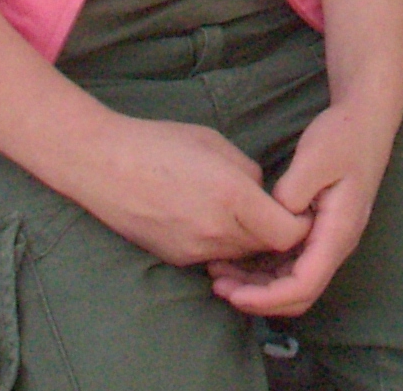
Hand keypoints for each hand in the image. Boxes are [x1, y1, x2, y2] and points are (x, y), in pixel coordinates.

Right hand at [66, 115, 311, 269]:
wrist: (103, 164)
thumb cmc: (160, 142)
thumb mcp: (216, 143)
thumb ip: (248, 173)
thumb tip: (263, 194)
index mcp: (233, 196)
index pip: (289, 234)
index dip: (300, 223)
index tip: (297, 207)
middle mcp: (217, 231)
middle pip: (268, 249)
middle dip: (276, 232)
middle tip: (275, 210)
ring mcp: (195, 251)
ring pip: (241, 257)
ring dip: (249, 240)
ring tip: (241, 213)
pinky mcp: (176, 259)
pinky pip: (214, 258)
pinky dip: (222, 245)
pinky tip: (210, 220)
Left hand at [208, 92, 402, 317]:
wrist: (366, 120)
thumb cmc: (343, 136)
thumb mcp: (315, 158)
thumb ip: (293, 192)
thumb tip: (274, 218)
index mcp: (338, 233)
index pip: (303, 285)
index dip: (268, 298)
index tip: (234, 294)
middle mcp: (336, 245)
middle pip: (298, 293)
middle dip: (259, 298)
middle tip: (219, 285)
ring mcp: (328, 240)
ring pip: (293, 281)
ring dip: (259, 285)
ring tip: (220, 274)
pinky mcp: (319, 231)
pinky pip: (292, 262)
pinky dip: (265, 268)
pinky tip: (239, 257)